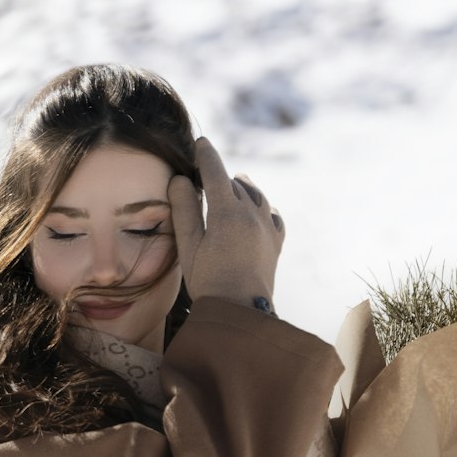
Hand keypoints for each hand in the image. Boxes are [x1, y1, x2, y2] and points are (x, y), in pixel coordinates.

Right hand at [167, 136, 284, 307]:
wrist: (242, 313)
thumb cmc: (209, 282)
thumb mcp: (189, 247)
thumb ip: (184, 210)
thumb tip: (179, 179)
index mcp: (227, 212)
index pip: (215, 171)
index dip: (206, 155)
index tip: (200, 143)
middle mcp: (252, 214)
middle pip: (233, 183)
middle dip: (219, 177)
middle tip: (204, 178)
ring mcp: (268, 227)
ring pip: (255, 194)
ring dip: (241, 189)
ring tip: (230, 189)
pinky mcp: (276, 242)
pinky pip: (272, 214)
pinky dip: (261, 207)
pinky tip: (255, 212)